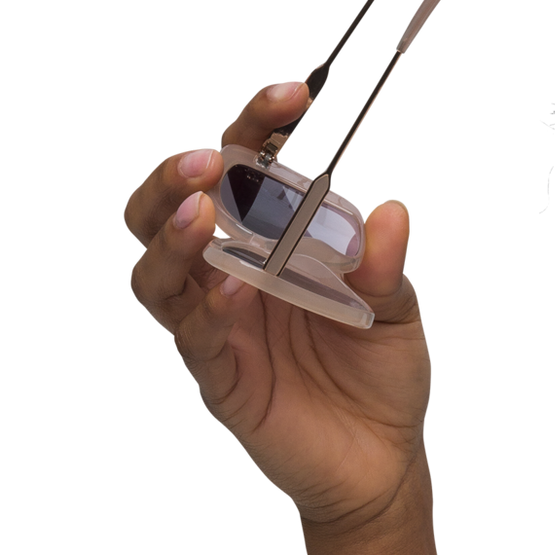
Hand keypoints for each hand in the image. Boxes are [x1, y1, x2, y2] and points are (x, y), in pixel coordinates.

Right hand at [123, 79, 435, 532]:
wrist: (383, 460)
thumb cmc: (381, 373)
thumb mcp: (399, 308)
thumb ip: (386, 264)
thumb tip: (389, 211)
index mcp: (268, 239)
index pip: (241, 166)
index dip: (255, 124)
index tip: (295, 94)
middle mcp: (229, 273)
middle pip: (161, 209)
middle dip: (172, 176)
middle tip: (206, 159)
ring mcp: (214, 325)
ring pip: (156, 272)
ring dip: (172, 238)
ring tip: (201, 213)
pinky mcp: (217, 378)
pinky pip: (191, 337)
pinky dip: (206, 309)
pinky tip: (233, 290)